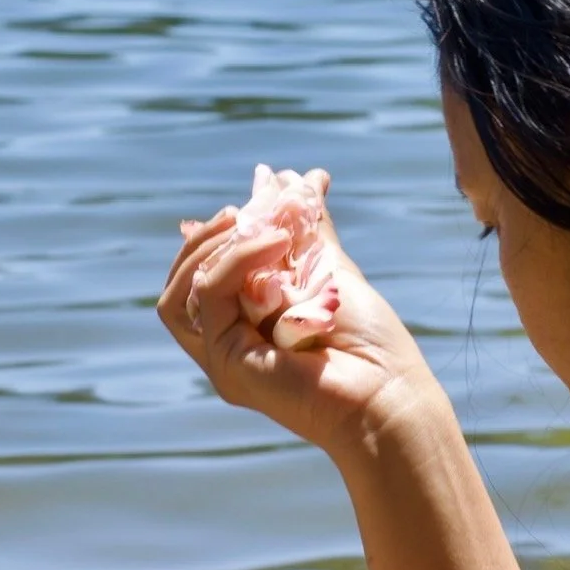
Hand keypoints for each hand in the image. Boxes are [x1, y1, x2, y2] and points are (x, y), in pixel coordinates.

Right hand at [157, 173, 436, 456]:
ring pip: (180, 293)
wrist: (389, 392)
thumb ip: (309, 231)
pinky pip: (210, 295)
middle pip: (180, 286)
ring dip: (209, 246)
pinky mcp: (225, 361)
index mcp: (245, 327)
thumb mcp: (332, 271)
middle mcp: (226, 345)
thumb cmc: (371, 344)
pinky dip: (237, 259)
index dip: (217, 236)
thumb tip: (303, 177)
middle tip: (241, 208)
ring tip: (250, 220)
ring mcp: (222, 358)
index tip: (256, 198)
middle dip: (204, 238)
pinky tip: (276, 242)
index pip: (202, 275)